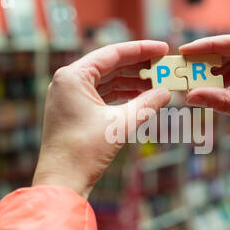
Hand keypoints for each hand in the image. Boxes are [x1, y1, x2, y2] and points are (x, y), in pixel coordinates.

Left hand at [33, 41, 170, 196]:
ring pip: (107, 81)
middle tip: (163, 66)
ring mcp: (69, 95)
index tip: (162, 48)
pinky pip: (102, 95)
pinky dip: (121, 95)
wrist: (62, 181)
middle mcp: (68, 81)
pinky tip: (141, 97)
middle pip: (110, 66)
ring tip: (157, 83)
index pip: (112, 54)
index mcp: (72, 76)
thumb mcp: (120, 124)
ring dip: (131, 82)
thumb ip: (146, 104)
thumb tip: (166, 92)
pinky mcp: (74, 109)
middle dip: (138, 67)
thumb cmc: (84, 152)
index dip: (141, 50)